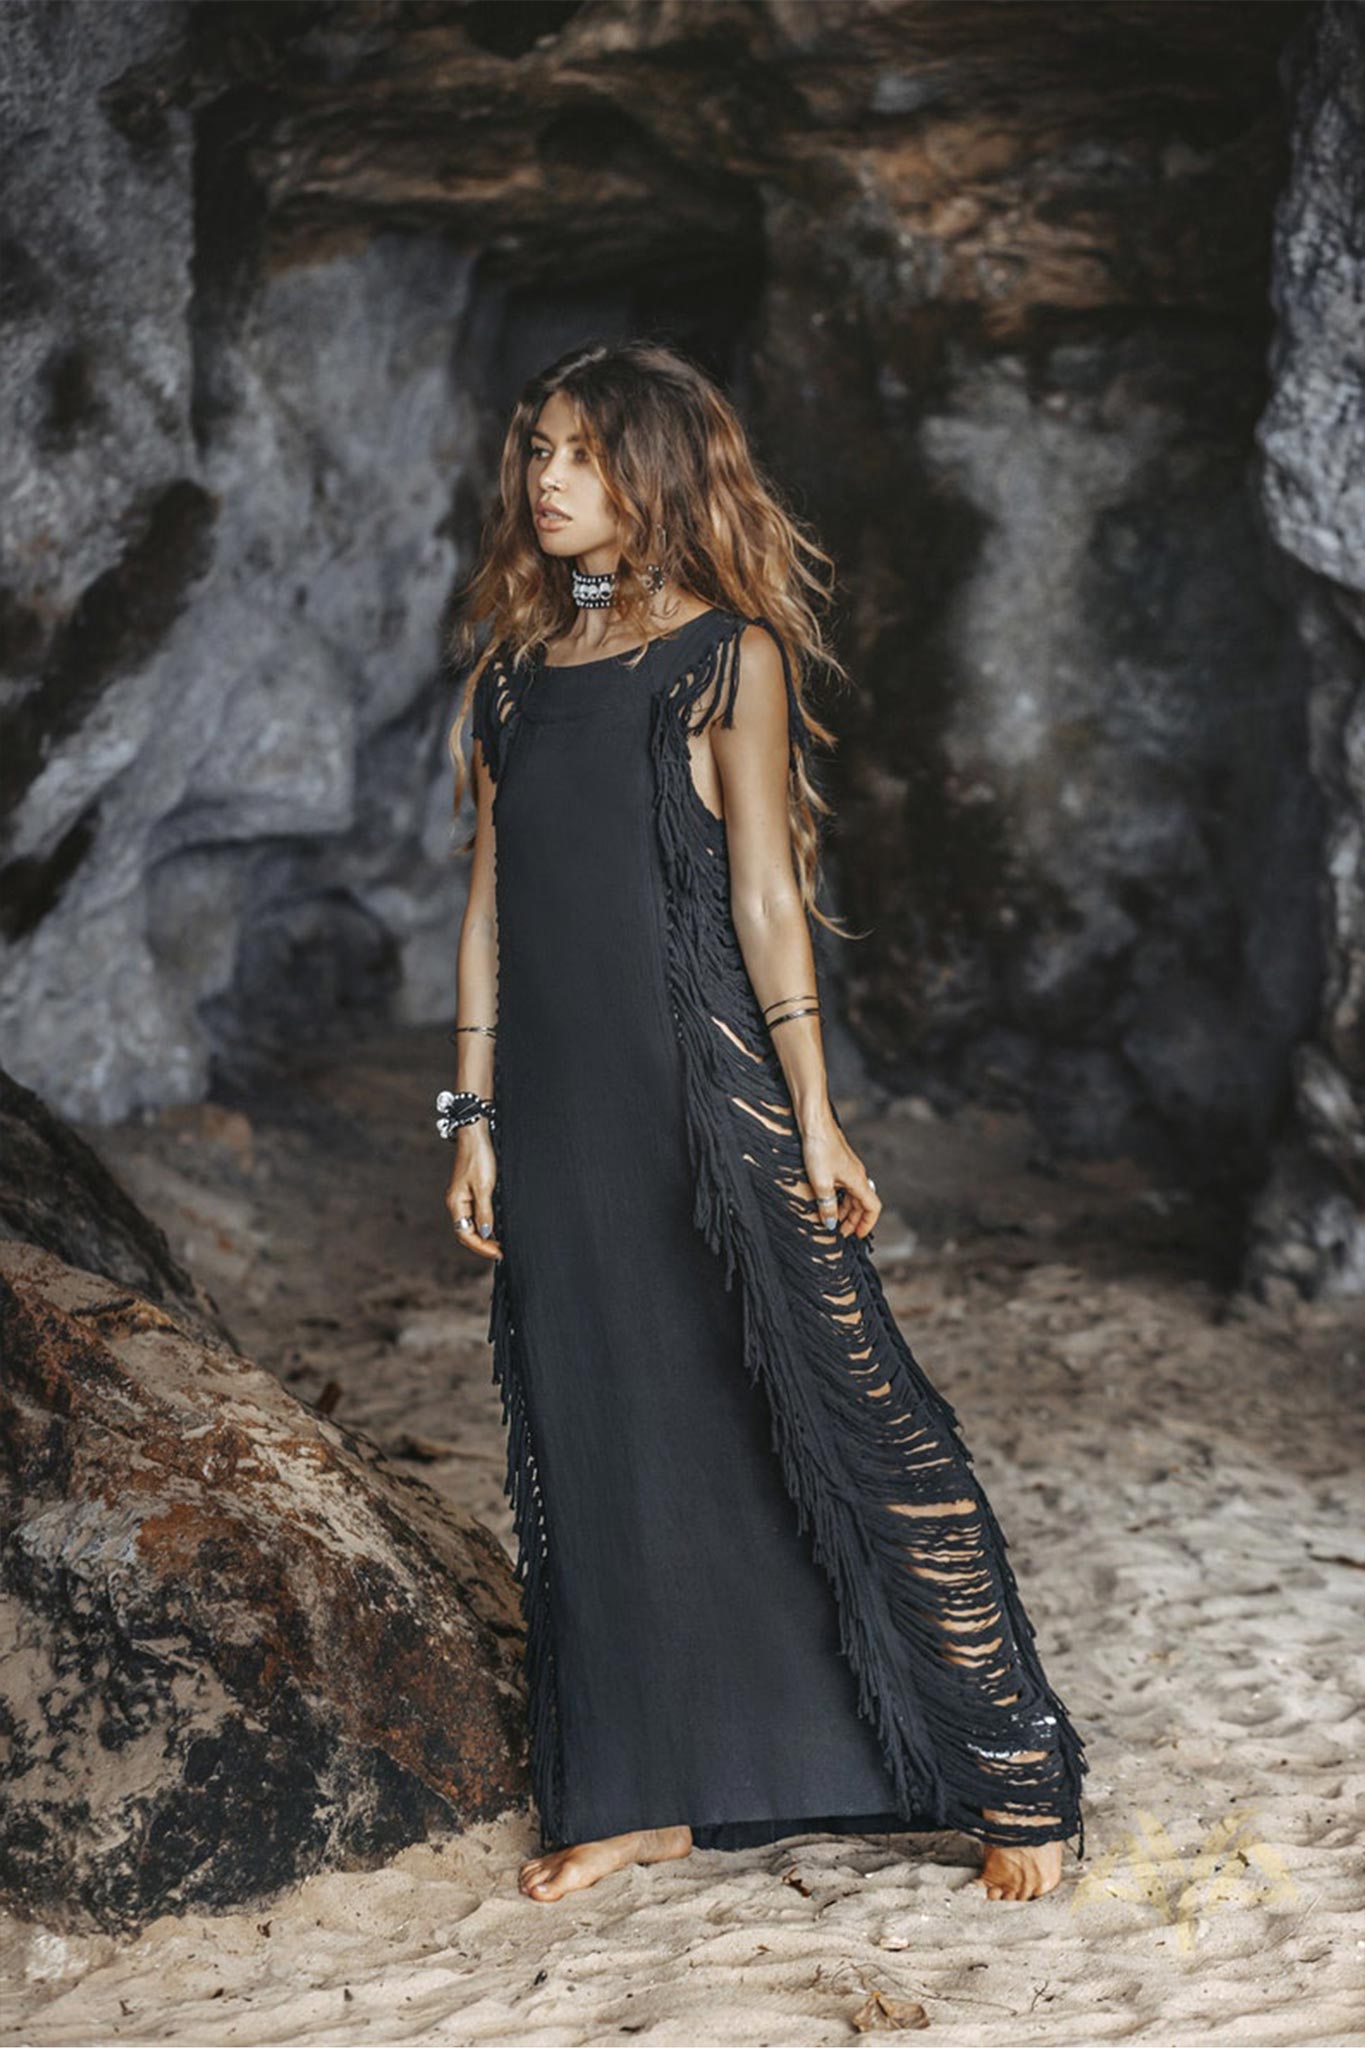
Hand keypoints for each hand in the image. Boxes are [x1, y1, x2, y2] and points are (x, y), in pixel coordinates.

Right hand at [444, 1124, 502, 1260]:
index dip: (482, 1247)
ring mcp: (463, 1197)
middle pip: (466, 1232)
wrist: (476, 1134)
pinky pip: (475, 1213)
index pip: (466, 1234)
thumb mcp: (485, 1187)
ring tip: (500, 1242)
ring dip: (484, 1235)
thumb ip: (485, 1212)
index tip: (498, 1253)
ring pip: (471, 1224)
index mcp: (455, 1203)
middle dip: (482, 1245)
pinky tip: (496, 1226)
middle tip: (501, 1251)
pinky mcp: (470, 1190)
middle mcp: (456, 1202)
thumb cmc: (479, 1158)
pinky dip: (485, 1223)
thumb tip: (486, 1234)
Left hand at [799, 1113, 881, 1240]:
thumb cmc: (819, 1148)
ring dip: (845, 1210)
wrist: (814, 1121)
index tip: (857, 1236)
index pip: (873, 1207)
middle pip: (863, 1204)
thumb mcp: (820, 1182)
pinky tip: (826, 1201)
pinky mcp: (839, 1163)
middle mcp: (858, 1175)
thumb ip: (827, 1206)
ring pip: (853, 1195)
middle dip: (854, 1220)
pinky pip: (844, 1186)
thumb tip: (831, 1225)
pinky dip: (839, 1198)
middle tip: (841, 1233)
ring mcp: (849, 1169)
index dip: (867, 1224)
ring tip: (831, 1221)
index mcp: (858, 1181)